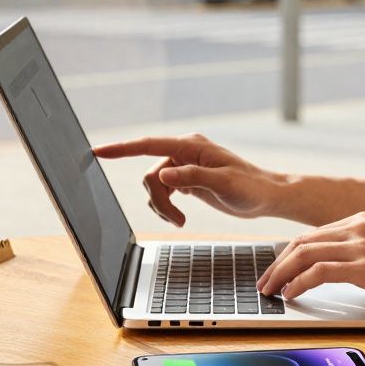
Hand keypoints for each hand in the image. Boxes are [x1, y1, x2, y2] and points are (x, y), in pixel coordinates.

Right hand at [93, 133, 281, 226]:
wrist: (266, 196)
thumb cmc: (251, 187)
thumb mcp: (223, 184)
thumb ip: (192, 177)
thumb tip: (162, 173)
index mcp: (191, 146)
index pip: (148, 145)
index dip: (121, 148)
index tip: (98, 151)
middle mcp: (184, 151)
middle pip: (150, 175)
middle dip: (158, 200)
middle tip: (176, 219)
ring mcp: (184, 165)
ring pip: (154, 186)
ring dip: (162, 206)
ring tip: (180, 220)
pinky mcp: (186, 178)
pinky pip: (162, 191)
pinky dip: (166, 207)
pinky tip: (180, 215)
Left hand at [256, 211, 364, 307]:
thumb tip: (340, 270)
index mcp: (362, 220)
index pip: (313, 235)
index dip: (290, 254)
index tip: (278, 270)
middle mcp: (358, 227)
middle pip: (301, 242)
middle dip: (277, 264)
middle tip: (265, 283)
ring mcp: (361, 245)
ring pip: (304, 255)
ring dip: (281, 275)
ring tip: (271, 292)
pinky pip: (318, 273)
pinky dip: (299, 284)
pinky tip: (291, 296)